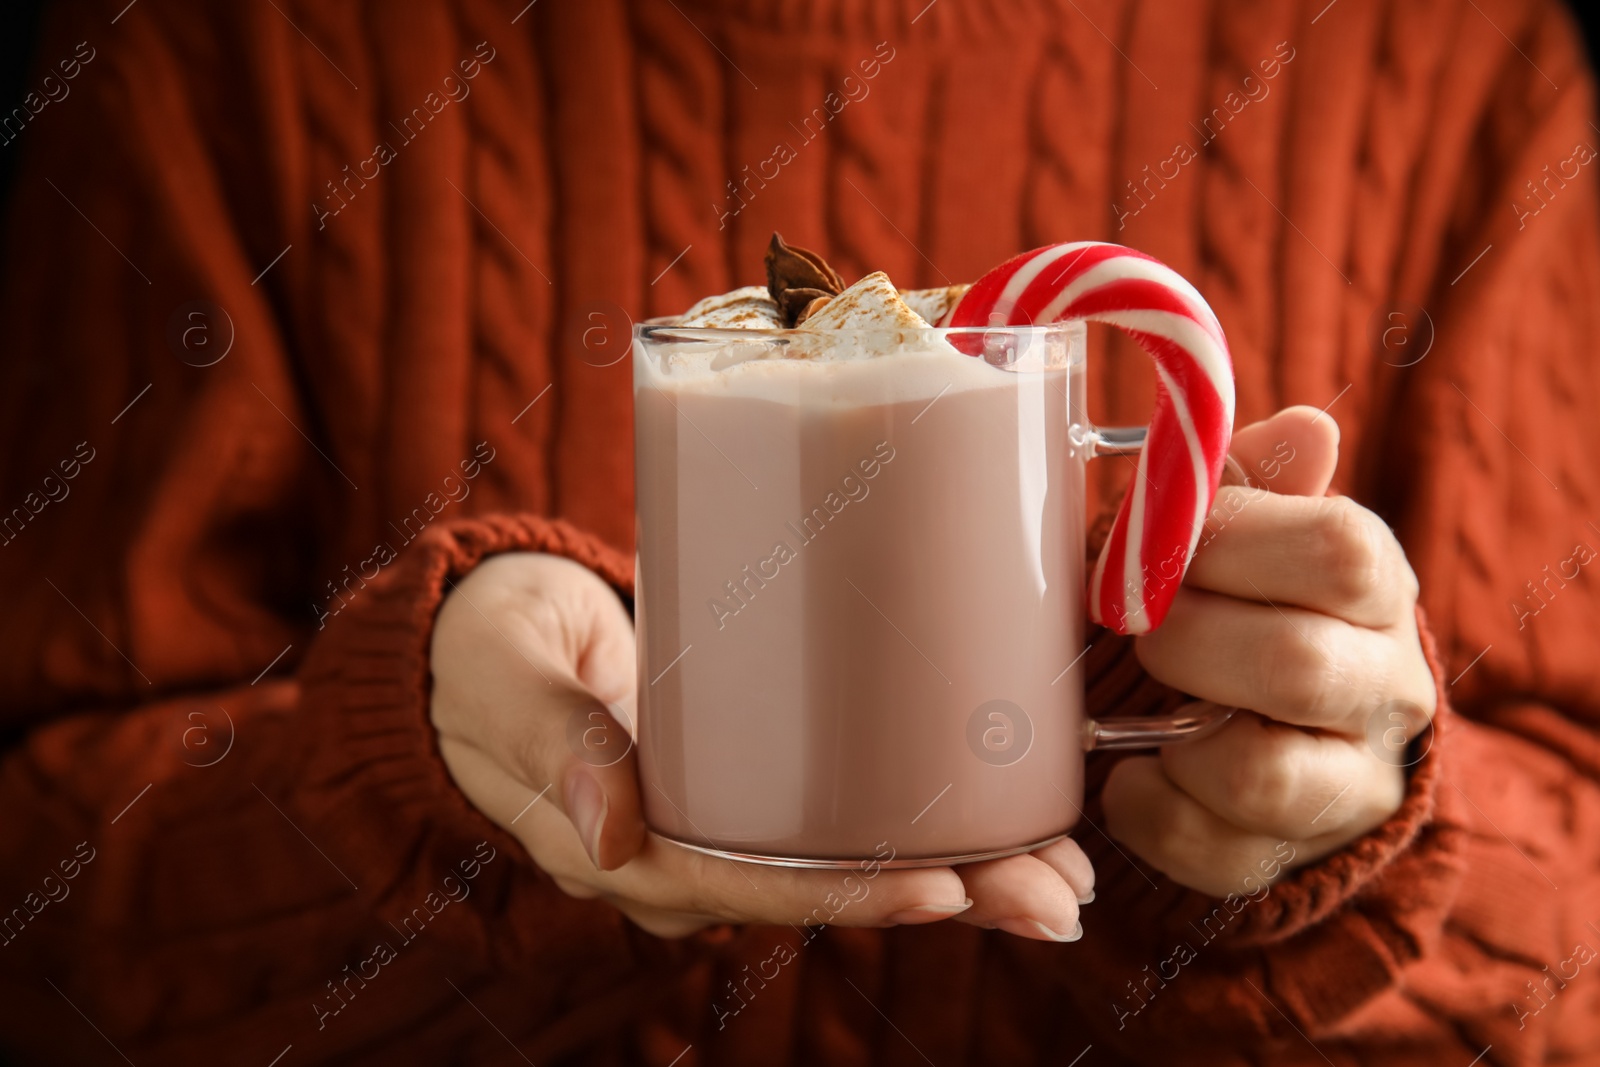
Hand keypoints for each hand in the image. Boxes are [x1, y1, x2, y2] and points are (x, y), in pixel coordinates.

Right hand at [430, 552, 1094, 940]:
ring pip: (855, 862)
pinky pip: (844, 815)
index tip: (951, 888)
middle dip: (953, 895)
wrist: (480, 646)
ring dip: (965, 869)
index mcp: (630, 851)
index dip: (855, 894)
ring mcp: (725, 821)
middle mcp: (691, 855)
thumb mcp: (505, 682)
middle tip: (1060, 893)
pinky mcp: (751, 776)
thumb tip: (613, 831)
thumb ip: (554, 740)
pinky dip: (928, 818)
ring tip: (1066, 867)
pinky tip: (1006, 809)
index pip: (756, 885)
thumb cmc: (485, 658)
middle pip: (833, 890)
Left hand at [1102, 407, 1435, 897]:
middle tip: (1140, 627)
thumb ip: (1255, 483)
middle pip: (1294, 664)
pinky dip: (1147, 807)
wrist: (1293, 737)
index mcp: (1375, 587)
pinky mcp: (1295, 856)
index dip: (1229, 540)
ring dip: (1174, 734)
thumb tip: (1303, 428)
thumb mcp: (1256, 535)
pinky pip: (1209, 847)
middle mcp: (1386, 687)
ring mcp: (1351, 782)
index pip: (1339, 551)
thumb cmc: (1247, 606)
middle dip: (1184, 641)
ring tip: (1153, 704)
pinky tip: (1138, 768)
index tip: (1161, 545)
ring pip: (1259, 773)